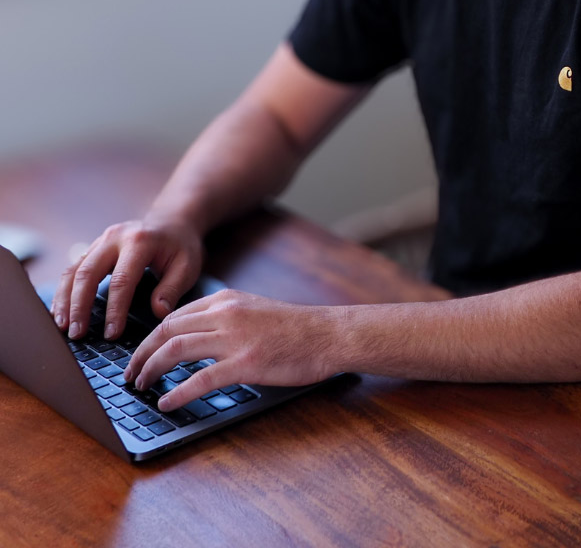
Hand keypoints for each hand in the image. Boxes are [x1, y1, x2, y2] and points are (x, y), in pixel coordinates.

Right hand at [51, 216, 203, 340]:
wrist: (172, 222)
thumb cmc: (180, 247)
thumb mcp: (187, 266)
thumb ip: (172, 289)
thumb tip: (158, 313)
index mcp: (140, 241)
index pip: (122, 280)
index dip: (115, 310)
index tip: (112, 334)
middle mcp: (115, 238)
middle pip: (88, 273)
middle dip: (79, 306)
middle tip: (76, 334)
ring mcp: (101, 241)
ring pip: (74, 270)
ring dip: (64, 300)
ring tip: (62, 327)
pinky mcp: (93, 248)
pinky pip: (72, 269)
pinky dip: (63, 291)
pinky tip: (60, 311)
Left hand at [124, 289, 337, 410]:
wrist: (327, 334)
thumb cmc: (294, 327)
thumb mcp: (254, 309)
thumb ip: (225, 316)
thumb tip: (195, 334)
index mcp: (226, 299)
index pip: (175, 315)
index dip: (151, 336)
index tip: (140, 353)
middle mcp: (225, 313)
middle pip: (167, 330)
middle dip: (142, 353)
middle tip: (130, 373)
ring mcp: (235, 338)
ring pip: (176, 349)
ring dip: (151, 369)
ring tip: (141, 385)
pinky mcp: (246, 364)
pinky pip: (201, 379)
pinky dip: (178, 392)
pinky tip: (167, 403)